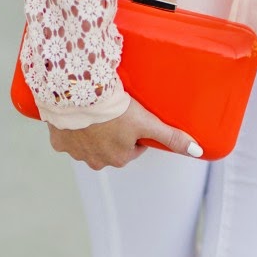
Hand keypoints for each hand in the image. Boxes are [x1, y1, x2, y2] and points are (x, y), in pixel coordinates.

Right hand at [46, 97, 203, 169]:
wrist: (78, 94)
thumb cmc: (114, 108)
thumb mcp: (147, 122)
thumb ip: (172, 137)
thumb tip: (198, 152)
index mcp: (119, 159)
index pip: (133, 147)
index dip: (133, 129)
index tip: (131, 115)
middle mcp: (97, 162)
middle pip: (111, 147)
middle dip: (114, 131)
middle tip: (114, 110)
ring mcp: (76, 154)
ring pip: (89, 142)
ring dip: (93, 130)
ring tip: (95, 110)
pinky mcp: (59, 143)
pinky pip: (67, 137)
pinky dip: (72, 128)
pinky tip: (77, 115)